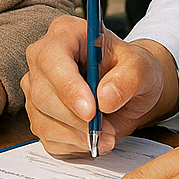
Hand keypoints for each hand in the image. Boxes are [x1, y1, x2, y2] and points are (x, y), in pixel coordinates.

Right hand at [22, 15, 178, 155]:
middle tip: (107, 130)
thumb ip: (127, 79)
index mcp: (65, 33)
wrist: (128, 86)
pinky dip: (74, 145)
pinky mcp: (40, 115)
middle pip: (44, 94)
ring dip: (78, 135)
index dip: (69, 87)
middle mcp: (43, 59)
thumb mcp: (141, 67)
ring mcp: (37, 88)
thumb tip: (105, 98)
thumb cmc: (130, 68)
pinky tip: (94, 138)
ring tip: (107, 134)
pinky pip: (49, 138)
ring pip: (44, 119)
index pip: (53, 59)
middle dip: (76, 119)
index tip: (91, 111)